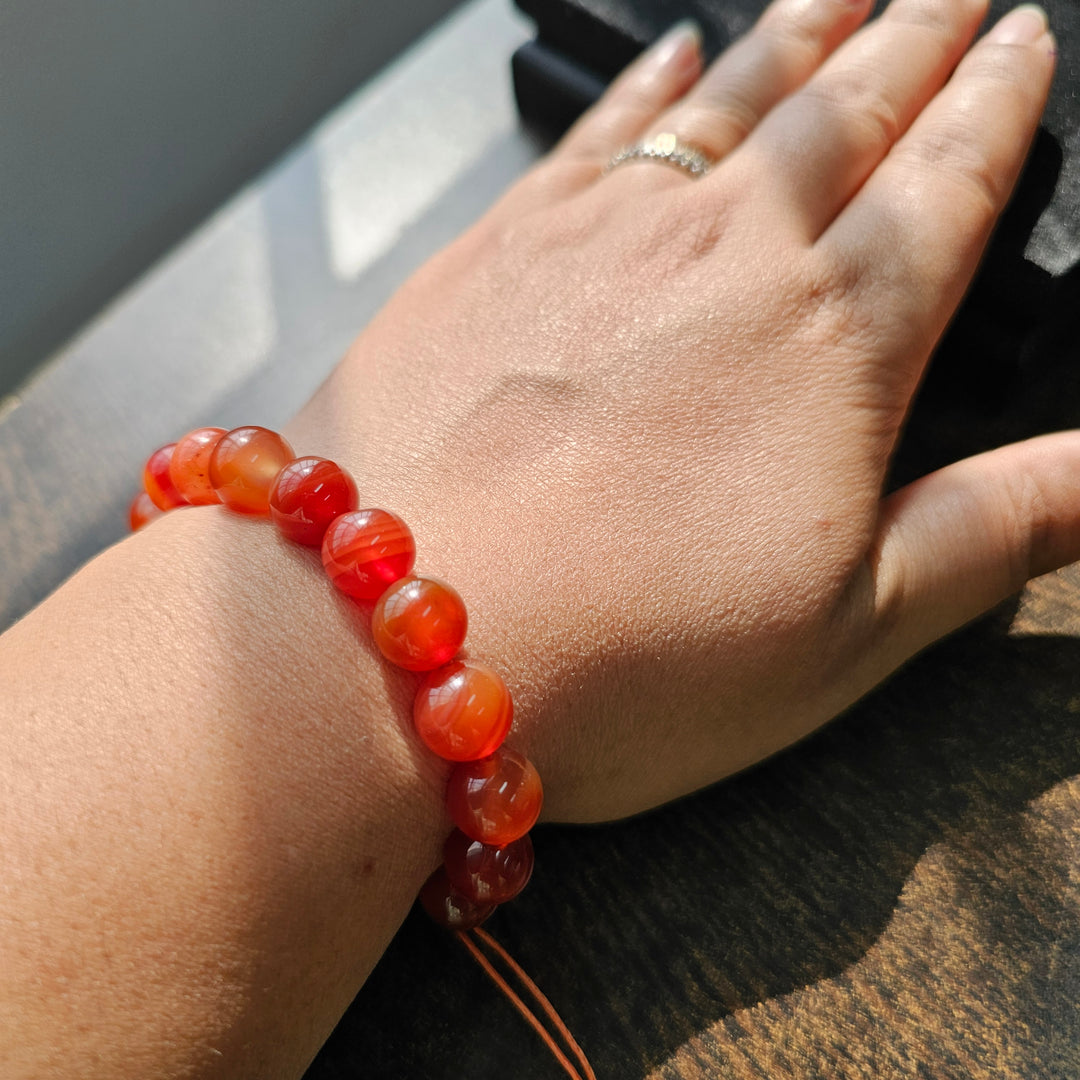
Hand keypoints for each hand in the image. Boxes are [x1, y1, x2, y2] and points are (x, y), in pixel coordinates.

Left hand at [286, 0, 1069, 823]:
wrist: (397, 631)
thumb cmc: (624, 653)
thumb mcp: (848, 630)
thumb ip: (992, 530)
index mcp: (833, 343)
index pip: (947, 191)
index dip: (999, 113)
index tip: (1028, 48)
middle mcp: (722, 258)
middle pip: (845, 117)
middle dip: (913, 43)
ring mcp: (598, 241)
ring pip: (726, 105)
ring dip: (794, 38)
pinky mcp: (491, 250)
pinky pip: (592, 134)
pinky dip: (643, 86)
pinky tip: (672, 60)